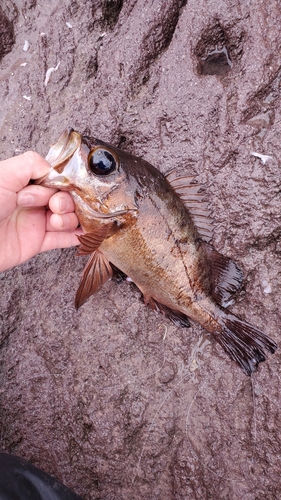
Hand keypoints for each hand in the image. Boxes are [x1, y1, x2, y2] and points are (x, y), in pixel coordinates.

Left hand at [0, 151, 82, 271]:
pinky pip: (62, 240)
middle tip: (54, 206)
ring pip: (67, 219)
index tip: (60, 188)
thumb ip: (31, 163)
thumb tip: (53, 168)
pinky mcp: (36, 243)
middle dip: (66, 201)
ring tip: (56, 221)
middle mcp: (31, 202)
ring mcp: (35, 223)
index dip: (62, 184)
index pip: (55, 180)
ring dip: (70, 219)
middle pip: (65, 199)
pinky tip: (85, 233)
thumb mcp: (3, 174)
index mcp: (23, 183)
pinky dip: (76, 237)